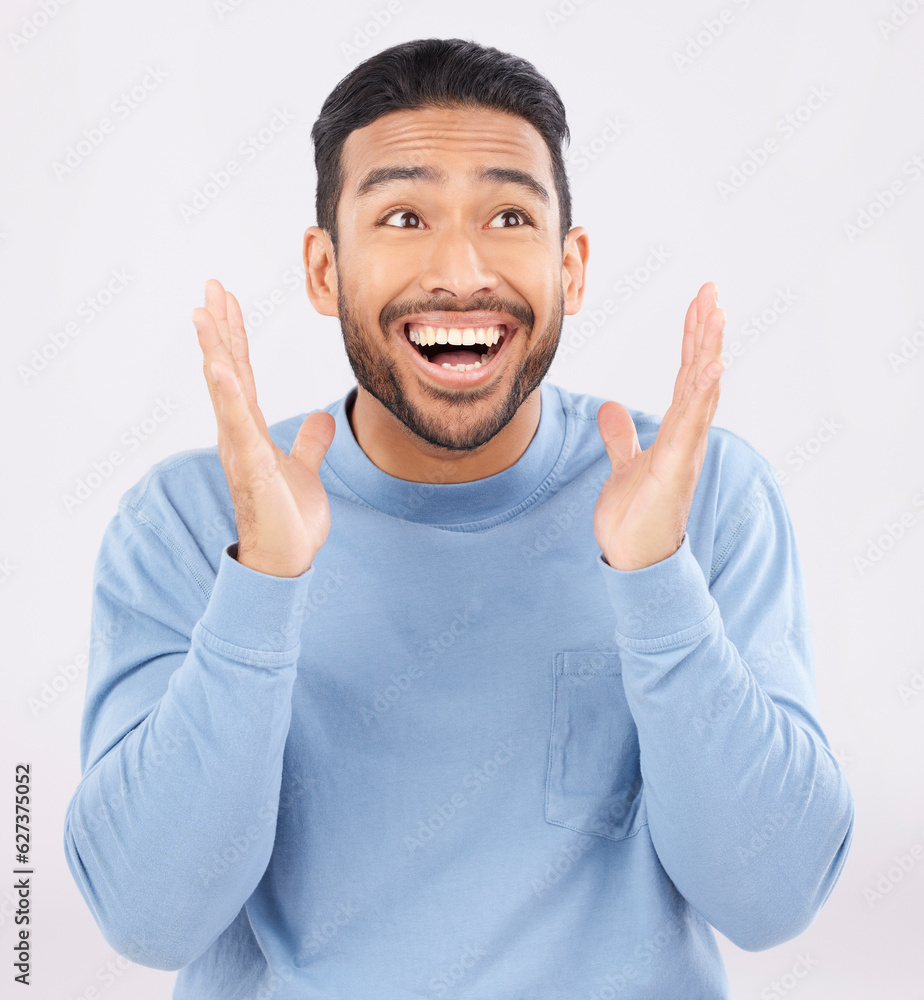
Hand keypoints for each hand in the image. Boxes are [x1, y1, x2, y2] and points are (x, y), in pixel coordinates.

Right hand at [192, 278, 335, 576]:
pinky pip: (238, 425)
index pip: (243, 373)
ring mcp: (241, 449)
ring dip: (214, 350)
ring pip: (225, 391)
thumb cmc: (289, 519)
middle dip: (220, 328)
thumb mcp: (305, 470)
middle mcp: (239, 434)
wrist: (285, 560)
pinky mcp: (251, 468)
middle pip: (228, 370)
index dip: (236, 336)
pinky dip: (228, 395)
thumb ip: (311, 443)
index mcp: (251, 431)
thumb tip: (324, 417)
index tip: (228, 300)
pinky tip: (220, 366)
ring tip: (202, 312)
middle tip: (211, 286)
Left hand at [593, 281, 725, 571]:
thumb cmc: (635, 517)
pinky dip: (702, 396)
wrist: (634, 560)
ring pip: (700, 393)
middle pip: (698, 374)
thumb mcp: (624, 466)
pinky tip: (712, 367)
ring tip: (717, 313)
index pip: (686, 375)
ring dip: (709, 352)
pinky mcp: (674, 469)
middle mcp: (686, 437)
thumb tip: (611, 406)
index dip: (692, 339)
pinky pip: (690, 426)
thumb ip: (621, 436)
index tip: (700, 303)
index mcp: (676, 433)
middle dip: (704, 332)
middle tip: (712, 290)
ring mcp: (684, 451)